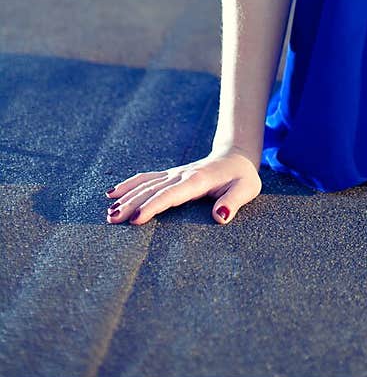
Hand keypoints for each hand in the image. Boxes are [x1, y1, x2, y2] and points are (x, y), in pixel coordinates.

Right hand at [104, 146, 261, 226]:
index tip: (136, 220)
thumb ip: (234, 202)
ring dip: (126, 196)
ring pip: (146, 184)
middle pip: (152, 189)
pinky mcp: (170, 176)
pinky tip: (112, 193)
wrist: (236, 156)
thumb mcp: (247, 189)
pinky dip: (129, 184)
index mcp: (198, 180)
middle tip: (112, 220)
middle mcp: (182, 175)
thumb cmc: (242, 177)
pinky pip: (146, 179)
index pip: (171, 194)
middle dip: (131, 204)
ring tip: (109, 212)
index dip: (153, 206)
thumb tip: (220, 217)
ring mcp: (174, 174)